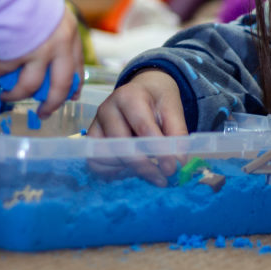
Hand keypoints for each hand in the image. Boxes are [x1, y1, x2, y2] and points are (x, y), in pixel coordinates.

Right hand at [0, 4, 82, 118]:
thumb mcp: (51, 12)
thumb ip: (53, 33)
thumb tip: (49, 56)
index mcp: (71, 33)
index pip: (77, 67)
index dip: (74, 85)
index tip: (71, 97)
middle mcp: (61, 44)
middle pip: (60, 85)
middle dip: (52, 103)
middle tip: (44, 113)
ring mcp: (39, 50)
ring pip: (29, 86)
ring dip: (16, 96)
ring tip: (7, 97)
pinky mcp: (16, 52)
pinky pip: (2, 71)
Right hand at [87, 69, 187, 184]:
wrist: (144, 90)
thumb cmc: (157, 101)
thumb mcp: (173, 110)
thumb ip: (177, 135)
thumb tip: (179, 162)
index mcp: (130, 97)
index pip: (142, 127)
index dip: (158, 150)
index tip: (172, 168)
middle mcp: (107, 109)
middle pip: (120, 144)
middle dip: (143, 165)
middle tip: (162, 179)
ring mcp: (96, 124)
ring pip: (105, 156)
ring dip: (126, 169)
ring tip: (148, 172)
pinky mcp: (91, 139)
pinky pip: (95, 163)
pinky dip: (112, 172)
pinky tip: (130, 171)